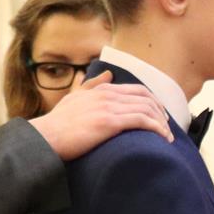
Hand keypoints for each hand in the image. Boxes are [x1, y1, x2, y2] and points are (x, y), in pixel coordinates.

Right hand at [29, 73, 171, 160]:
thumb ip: (91, 86)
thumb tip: (108, 75)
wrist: (45, 138)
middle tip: (167, 127)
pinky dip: (156, 128)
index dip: (153, 102)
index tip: (160, 115)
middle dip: (161, 113)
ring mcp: (109, 107)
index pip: (137, 90)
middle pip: (146, 98)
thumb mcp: (74, 97)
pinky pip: (141, 121)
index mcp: (101, 89)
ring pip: (146, 109)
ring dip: (161, 123)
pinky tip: (162, 138)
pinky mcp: (109, 122)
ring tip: (167, 137)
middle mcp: (107, 94)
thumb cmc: (57, 124)